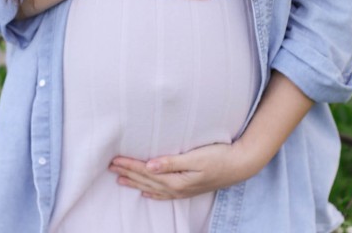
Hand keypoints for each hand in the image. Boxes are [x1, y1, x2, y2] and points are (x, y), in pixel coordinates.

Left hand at [107, 142, 257, 200]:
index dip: (129, 165)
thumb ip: (171, 162)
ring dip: (136, 182)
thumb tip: (149, 166)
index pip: (146, 172)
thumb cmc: (219, 157)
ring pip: (152, 187)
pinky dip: (153, 192)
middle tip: (110, 166)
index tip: (114, 159)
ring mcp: (183, 190)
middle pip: (146, 180)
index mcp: (176, 180)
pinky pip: (165, 194)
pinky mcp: (189, 189)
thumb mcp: (195, 158)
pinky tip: (145, 192)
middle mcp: (177, 188)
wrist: (241, 165)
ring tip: (120, 178)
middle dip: (128, 173)